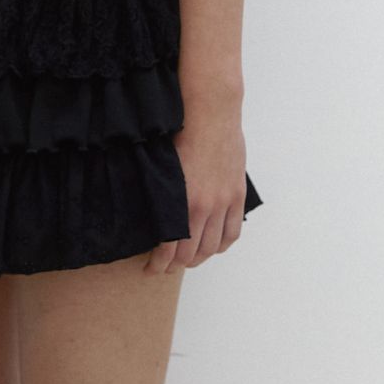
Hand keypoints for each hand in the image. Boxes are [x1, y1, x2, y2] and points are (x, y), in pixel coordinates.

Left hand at [146, 110, 251, 270]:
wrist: (211, 114)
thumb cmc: (180, 134)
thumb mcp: (160, 168)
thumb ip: (158, 196)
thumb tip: (146, 218)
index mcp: (181, 203)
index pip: (169, 248)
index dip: (159, 264)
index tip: (151, 268)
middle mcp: (204, 207)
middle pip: (191, 253)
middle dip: (176, 265)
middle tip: (166, 268)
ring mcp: (224, 202)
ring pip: (213, 247)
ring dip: (199, 258)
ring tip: (188, 259)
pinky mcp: (237, 195)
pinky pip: (233, 232)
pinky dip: (222, 245)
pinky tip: (213, 247)